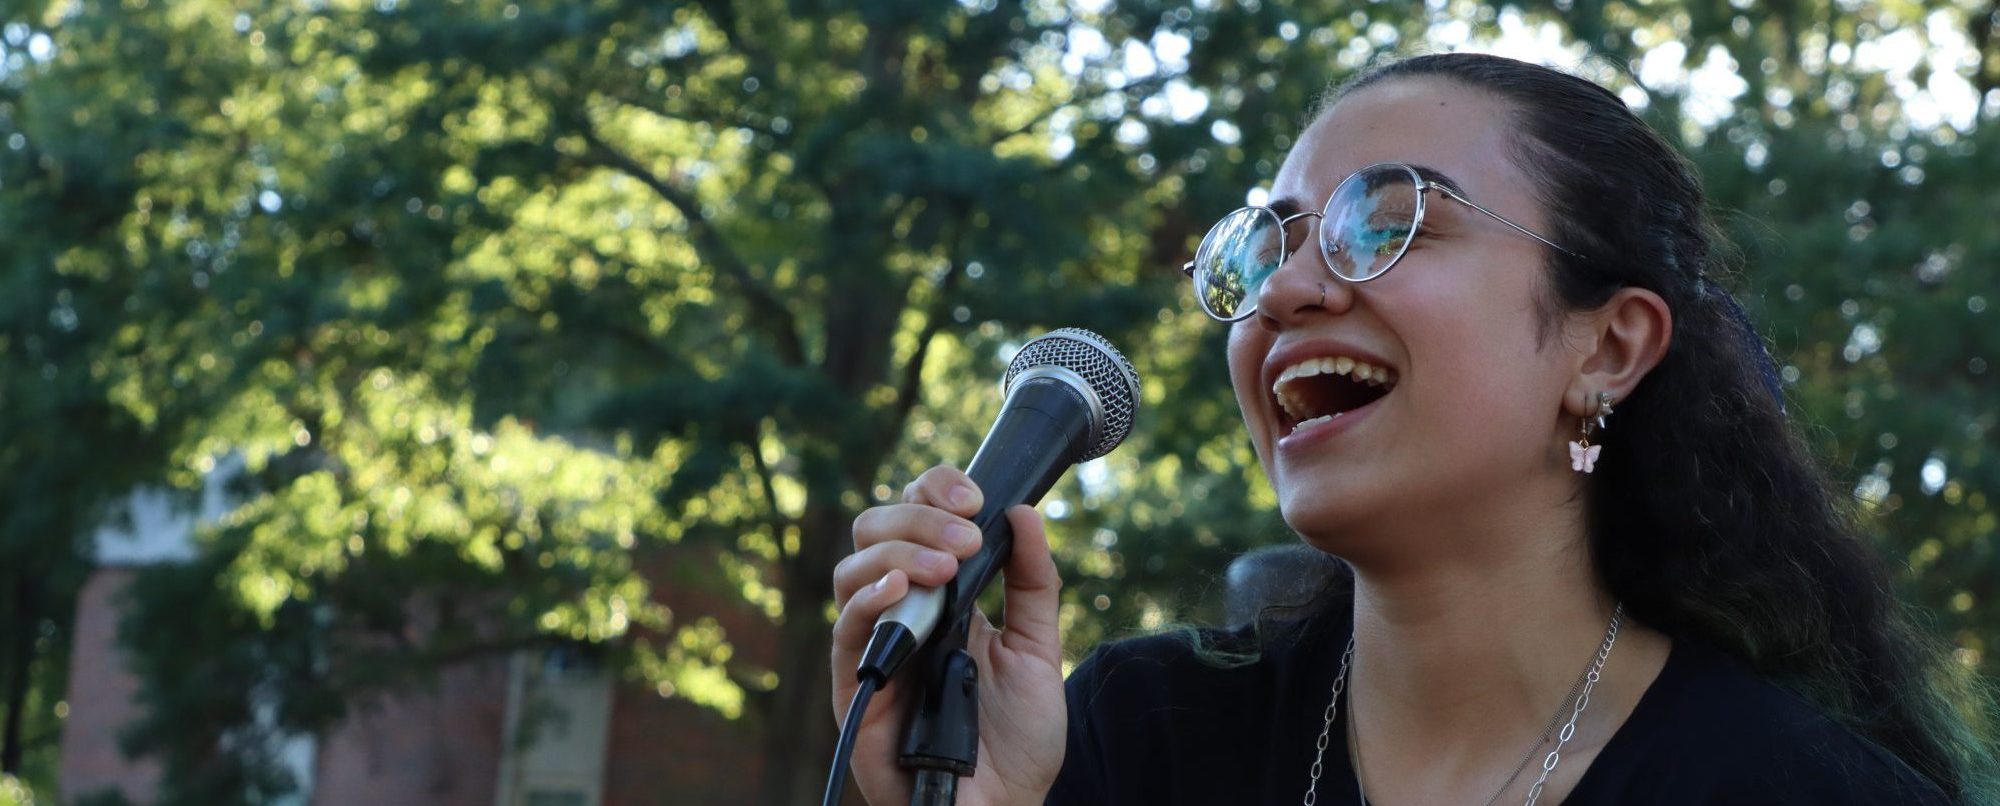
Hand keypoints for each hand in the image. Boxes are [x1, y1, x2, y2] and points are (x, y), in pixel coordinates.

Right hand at [830, 464, 1067, 805]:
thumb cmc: (1019, 739)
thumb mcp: (1039, 650)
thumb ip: (1034, 583)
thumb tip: (1024, 512)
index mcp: (942, 594)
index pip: (917, 516)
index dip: (934, 489)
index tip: (973, 494)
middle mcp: (901, 610)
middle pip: (877, 530)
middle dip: (919, 516)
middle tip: (964, 540)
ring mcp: (874, 645)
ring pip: (853, 568)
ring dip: (898, 550)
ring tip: (943, 566)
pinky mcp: (856, 684)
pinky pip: (846, 628)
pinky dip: (870, 597)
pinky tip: (903, 587)